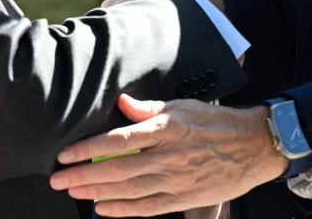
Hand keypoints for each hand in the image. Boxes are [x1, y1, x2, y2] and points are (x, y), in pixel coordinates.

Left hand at [49, 94, 285, 215]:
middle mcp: (169, 155)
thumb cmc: (215, 122)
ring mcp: (176, 179)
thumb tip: (121, 103)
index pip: (119, 139)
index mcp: (166, 128)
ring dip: (96, 192)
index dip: (88, 148)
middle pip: (117, 168)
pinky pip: (148, 208)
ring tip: (73, 192)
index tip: (65, 154)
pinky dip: (123, 210)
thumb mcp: (183, 105)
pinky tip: (102, 210)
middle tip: (57, 179)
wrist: (254, 146)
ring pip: (128, 190)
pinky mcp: (184, 198)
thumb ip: (149, 109)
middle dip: (82, 175)